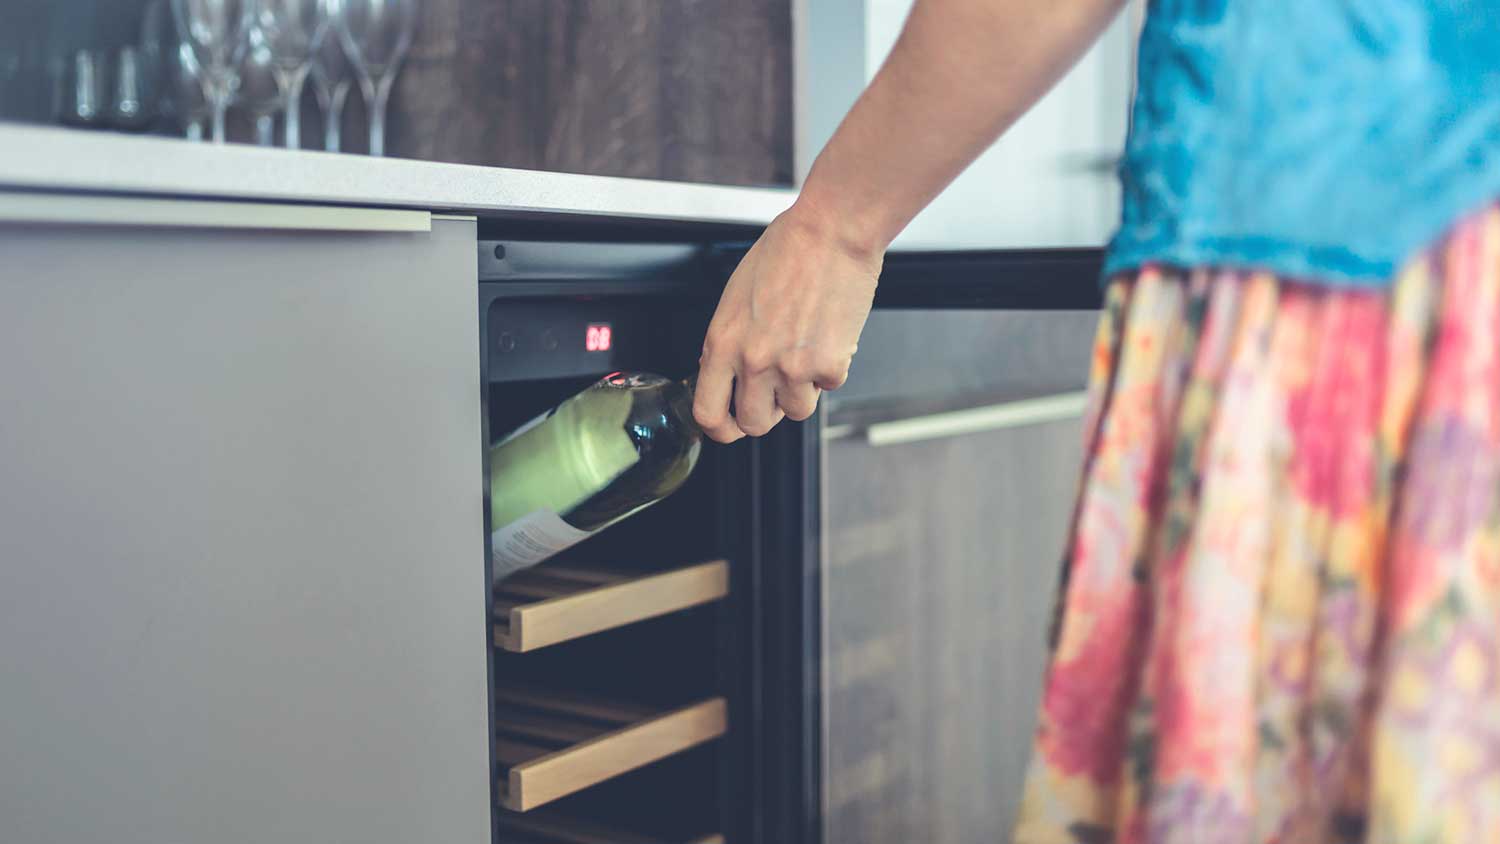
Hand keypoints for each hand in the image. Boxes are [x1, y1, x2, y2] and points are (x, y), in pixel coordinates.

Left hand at [694, 203, 881, 442]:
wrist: (831, 232)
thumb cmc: (786, 251)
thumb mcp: (735, 298)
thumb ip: (729, 341)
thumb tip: (727, 373)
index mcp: (722, 343)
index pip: (708, 413)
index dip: (720, 428)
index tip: (730, 426)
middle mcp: (754, 361)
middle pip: (754, 424)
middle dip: (766, 413)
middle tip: (774, 392)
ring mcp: (793, 367)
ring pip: (796, 410)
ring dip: (803, 389)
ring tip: (806, 350)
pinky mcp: (830, 365)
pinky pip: (830, 386)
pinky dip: (833, 366)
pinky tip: (829, 334)